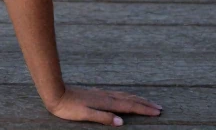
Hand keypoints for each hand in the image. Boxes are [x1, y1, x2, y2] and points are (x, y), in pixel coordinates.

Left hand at [46, 85, 161, 125]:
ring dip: (137, 99)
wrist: (55, 93)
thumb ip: (103, 117)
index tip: (157, 112)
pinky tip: (126, 98)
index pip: (129, 106)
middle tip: (159, 107)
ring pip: (124, 95)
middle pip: (130, 99)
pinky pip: (118, 95)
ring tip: (147, 102)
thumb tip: (122, 122)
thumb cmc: (68, 107)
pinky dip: (127, 96)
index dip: (144, 109)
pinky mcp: (97, 93)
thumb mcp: (85, 114)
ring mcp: (102, 94)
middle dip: (145, 104)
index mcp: (106, 102)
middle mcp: (106, 96)